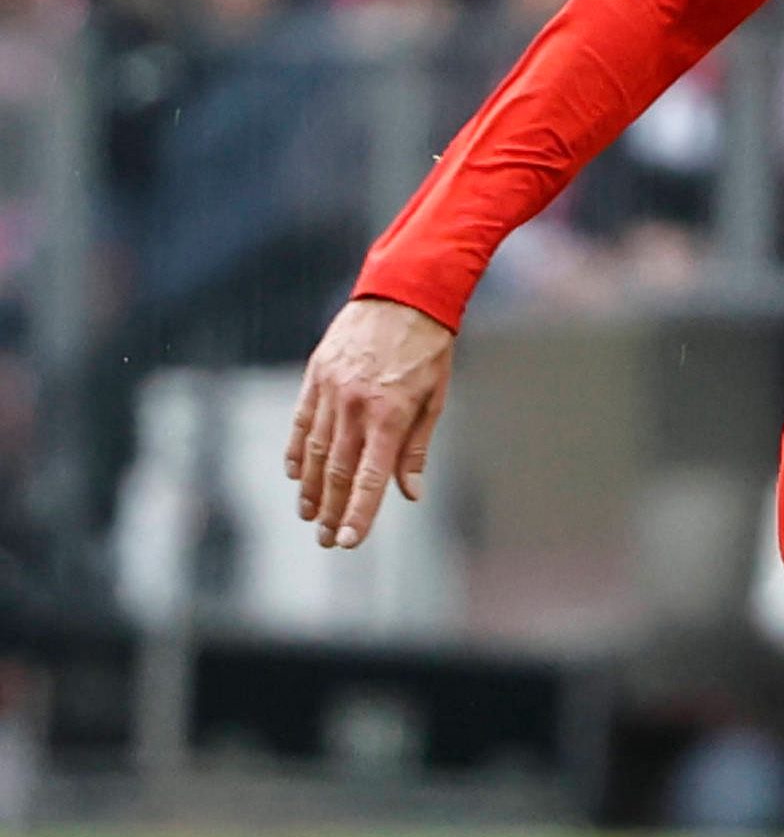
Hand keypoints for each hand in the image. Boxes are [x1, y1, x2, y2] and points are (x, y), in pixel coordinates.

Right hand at [285, 296, 455, 549]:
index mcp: (391, 414)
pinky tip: (295, 475)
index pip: (372, 477)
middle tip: (327, 540)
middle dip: (332, 509)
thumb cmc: (428, 350)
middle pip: (339, 470)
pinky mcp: (315, 376)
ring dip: (311, 488)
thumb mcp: (435, 399)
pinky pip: (301, 422)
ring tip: (309, 515)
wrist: (402, 295)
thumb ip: (416, 448)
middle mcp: (355, 405)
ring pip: (316, 450)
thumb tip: (409, 493)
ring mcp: (331, 390)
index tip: (348, 540)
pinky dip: (297, 451)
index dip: (360, 512)